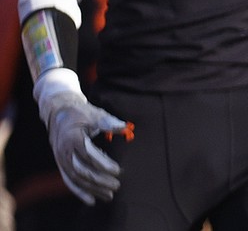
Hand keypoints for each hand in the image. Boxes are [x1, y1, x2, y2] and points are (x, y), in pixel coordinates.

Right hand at [36, 74, 125, 204]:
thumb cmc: (81, 113)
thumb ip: (109, 122)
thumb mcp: (95, 114)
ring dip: (92, 189)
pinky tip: (91, 200)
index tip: (117, 170)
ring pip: (75, 179)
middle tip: (116, 185)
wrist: (59, 112)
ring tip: (108, 195)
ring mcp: (60, 159)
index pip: (88, 156)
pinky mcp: (61, 164)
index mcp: (73, 138)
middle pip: (81, 171)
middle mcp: (64, 151)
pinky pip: (69, 181)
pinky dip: (79, 192)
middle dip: (99, 181)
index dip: (103, 165)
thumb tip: (124, 127)